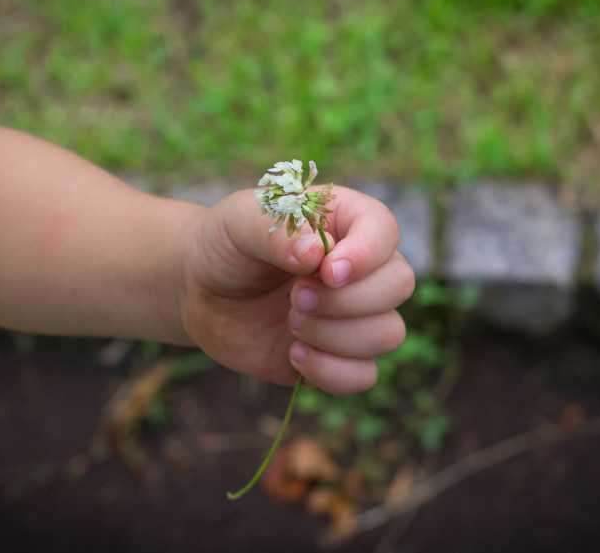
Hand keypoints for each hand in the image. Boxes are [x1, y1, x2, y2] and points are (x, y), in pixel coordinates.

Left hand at [180, 186, 413, 395]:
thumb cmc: (227, 243)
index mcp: (345, 221)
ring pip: (389, 334)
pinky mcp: (338, 356)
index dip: (366, 255)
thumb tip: (316, 253)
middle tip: (295, 297)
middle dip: (345, 300)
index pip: (384, 230)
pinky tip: (293, 355)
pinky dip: (330, 372)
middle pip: (399, 284)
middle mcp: (361, 268)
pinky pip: (364, 376)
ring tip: (291, 322)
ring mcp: (353, 315)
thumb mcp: (239, 222)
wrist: (200, 289)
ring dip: (336, 336)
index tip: (327, 272)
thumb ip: (279, 233)